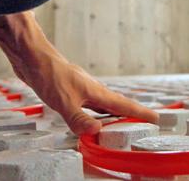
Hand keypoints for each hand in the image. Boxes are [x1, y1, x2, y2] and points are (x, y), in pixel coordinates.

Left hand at [0, 12, 158, 134]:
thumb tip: (96, 131)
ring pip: (105, 105)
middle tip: (145, 123)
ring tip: (123, 123)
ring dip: (115, 114)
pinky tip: (94, 116)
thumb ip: (79, 118)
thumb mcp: (63, 101)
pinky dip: (98, 113)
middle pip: (118, 105)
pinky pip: (92, 105)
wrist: (33, 57)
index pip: (124, 105)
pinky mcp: (73, 91)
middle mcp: (93, 91)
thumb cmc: (49, 75)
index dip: (140, 113)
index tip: (156, 118)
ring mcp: (84, 90)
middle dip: (132, 114)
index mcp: (97, 92)